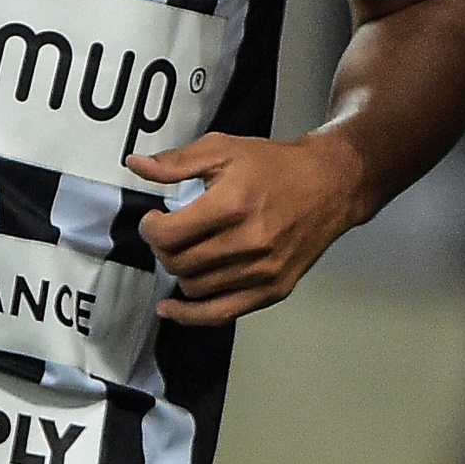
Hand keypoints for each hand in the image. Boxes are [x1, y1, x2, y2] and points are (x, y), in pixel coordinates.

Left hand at [126, 131, 364, 325]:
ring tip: (183, 252)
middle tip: (167, 234)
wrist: (328, 184)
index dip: (150, 228)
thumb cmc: (275, 164)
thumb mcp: (224, 149)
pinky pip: (220, 313)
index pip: (170, 234)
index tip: (152, 220)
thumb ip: (176, 162)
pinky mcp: (272, 290)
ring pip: (195, 288)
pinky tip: (173, 308)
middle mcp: (248, 241)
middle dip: (163, 248)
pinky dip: (191, 314)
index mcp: (233, 203)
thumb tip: (135, 165)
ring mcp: (262, 270)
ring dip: (179, 272)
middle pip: (179, 262)